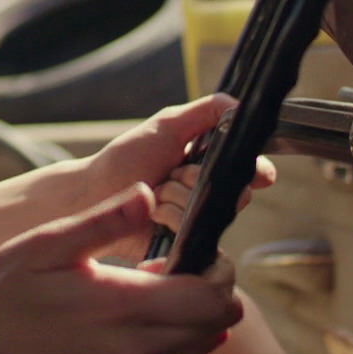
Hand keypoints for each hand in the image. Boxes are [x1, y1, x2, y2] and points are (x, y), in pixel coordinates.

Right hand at [0, 185, 242, 353]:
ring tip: (151, 296)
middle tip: (172, 270)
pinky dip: (175, 345)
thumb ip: (105, 220)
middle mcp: (137, 353)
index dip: (218, 270)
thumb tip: (149, 194)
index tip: (195, 252)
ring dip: (192, 320)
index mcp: (124, 308)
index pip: (214, 297)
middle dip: (209, 292)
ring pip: (202, 349)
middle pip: (217, 324)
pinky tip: (139, 323)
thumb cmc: (12, 289)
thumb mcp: (50, 242)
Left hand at [77, 94, 277, 248]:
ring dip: (179, 197)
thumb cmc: (128, 158)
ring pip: (212, 212)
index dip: (258, 171)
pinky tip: (153, 216)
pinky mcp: (185, 248)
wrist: (94, 194)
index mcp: (211, 166)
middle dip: (199, 177)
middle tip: (172, 172)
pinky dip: (172, 220)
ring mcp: (198, 223)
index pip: (253, 172)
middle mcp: (209, 196)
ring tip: (155, 193)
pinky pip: (196, 236)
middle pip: (238, 194)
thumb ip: (206, 111)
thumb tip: (242, 104)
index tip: (257, 172)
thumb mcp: (167, 125)